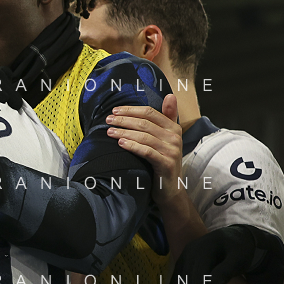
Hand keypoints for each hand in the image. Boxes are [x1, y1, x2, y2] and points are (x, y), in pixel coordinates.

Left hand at [106, 93, 183, 207]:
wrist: (170, 188)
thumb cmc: (163, 161)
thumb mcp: (166, 138)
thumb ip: (166, 118)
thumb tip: (170, 95)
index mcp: (174, 128)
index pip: (150, 113)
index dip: (131, 110)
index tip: (115, 110)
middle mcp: (174, 137)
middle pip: (145, 123)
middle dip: (124, 120)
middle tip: (108, 120)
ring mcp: (171, 151)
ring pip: (144, 136)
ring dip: (124, 132)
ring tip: (109, 131)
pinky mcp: (166, 164)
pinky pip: (146, 151)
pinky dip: (132, 145)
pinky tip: (120, 143)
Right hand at [169, 224, 272, 283]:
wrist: (233, 238)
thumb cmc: (239, 249)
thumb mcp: (238, 256)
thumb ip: (227, 268)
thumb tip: (215, 283)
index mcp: (202, 250)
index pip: (197, 274)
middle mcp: (188, 254)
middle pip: (185, 282)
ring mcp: (183, 261)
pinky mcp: (182, 268)